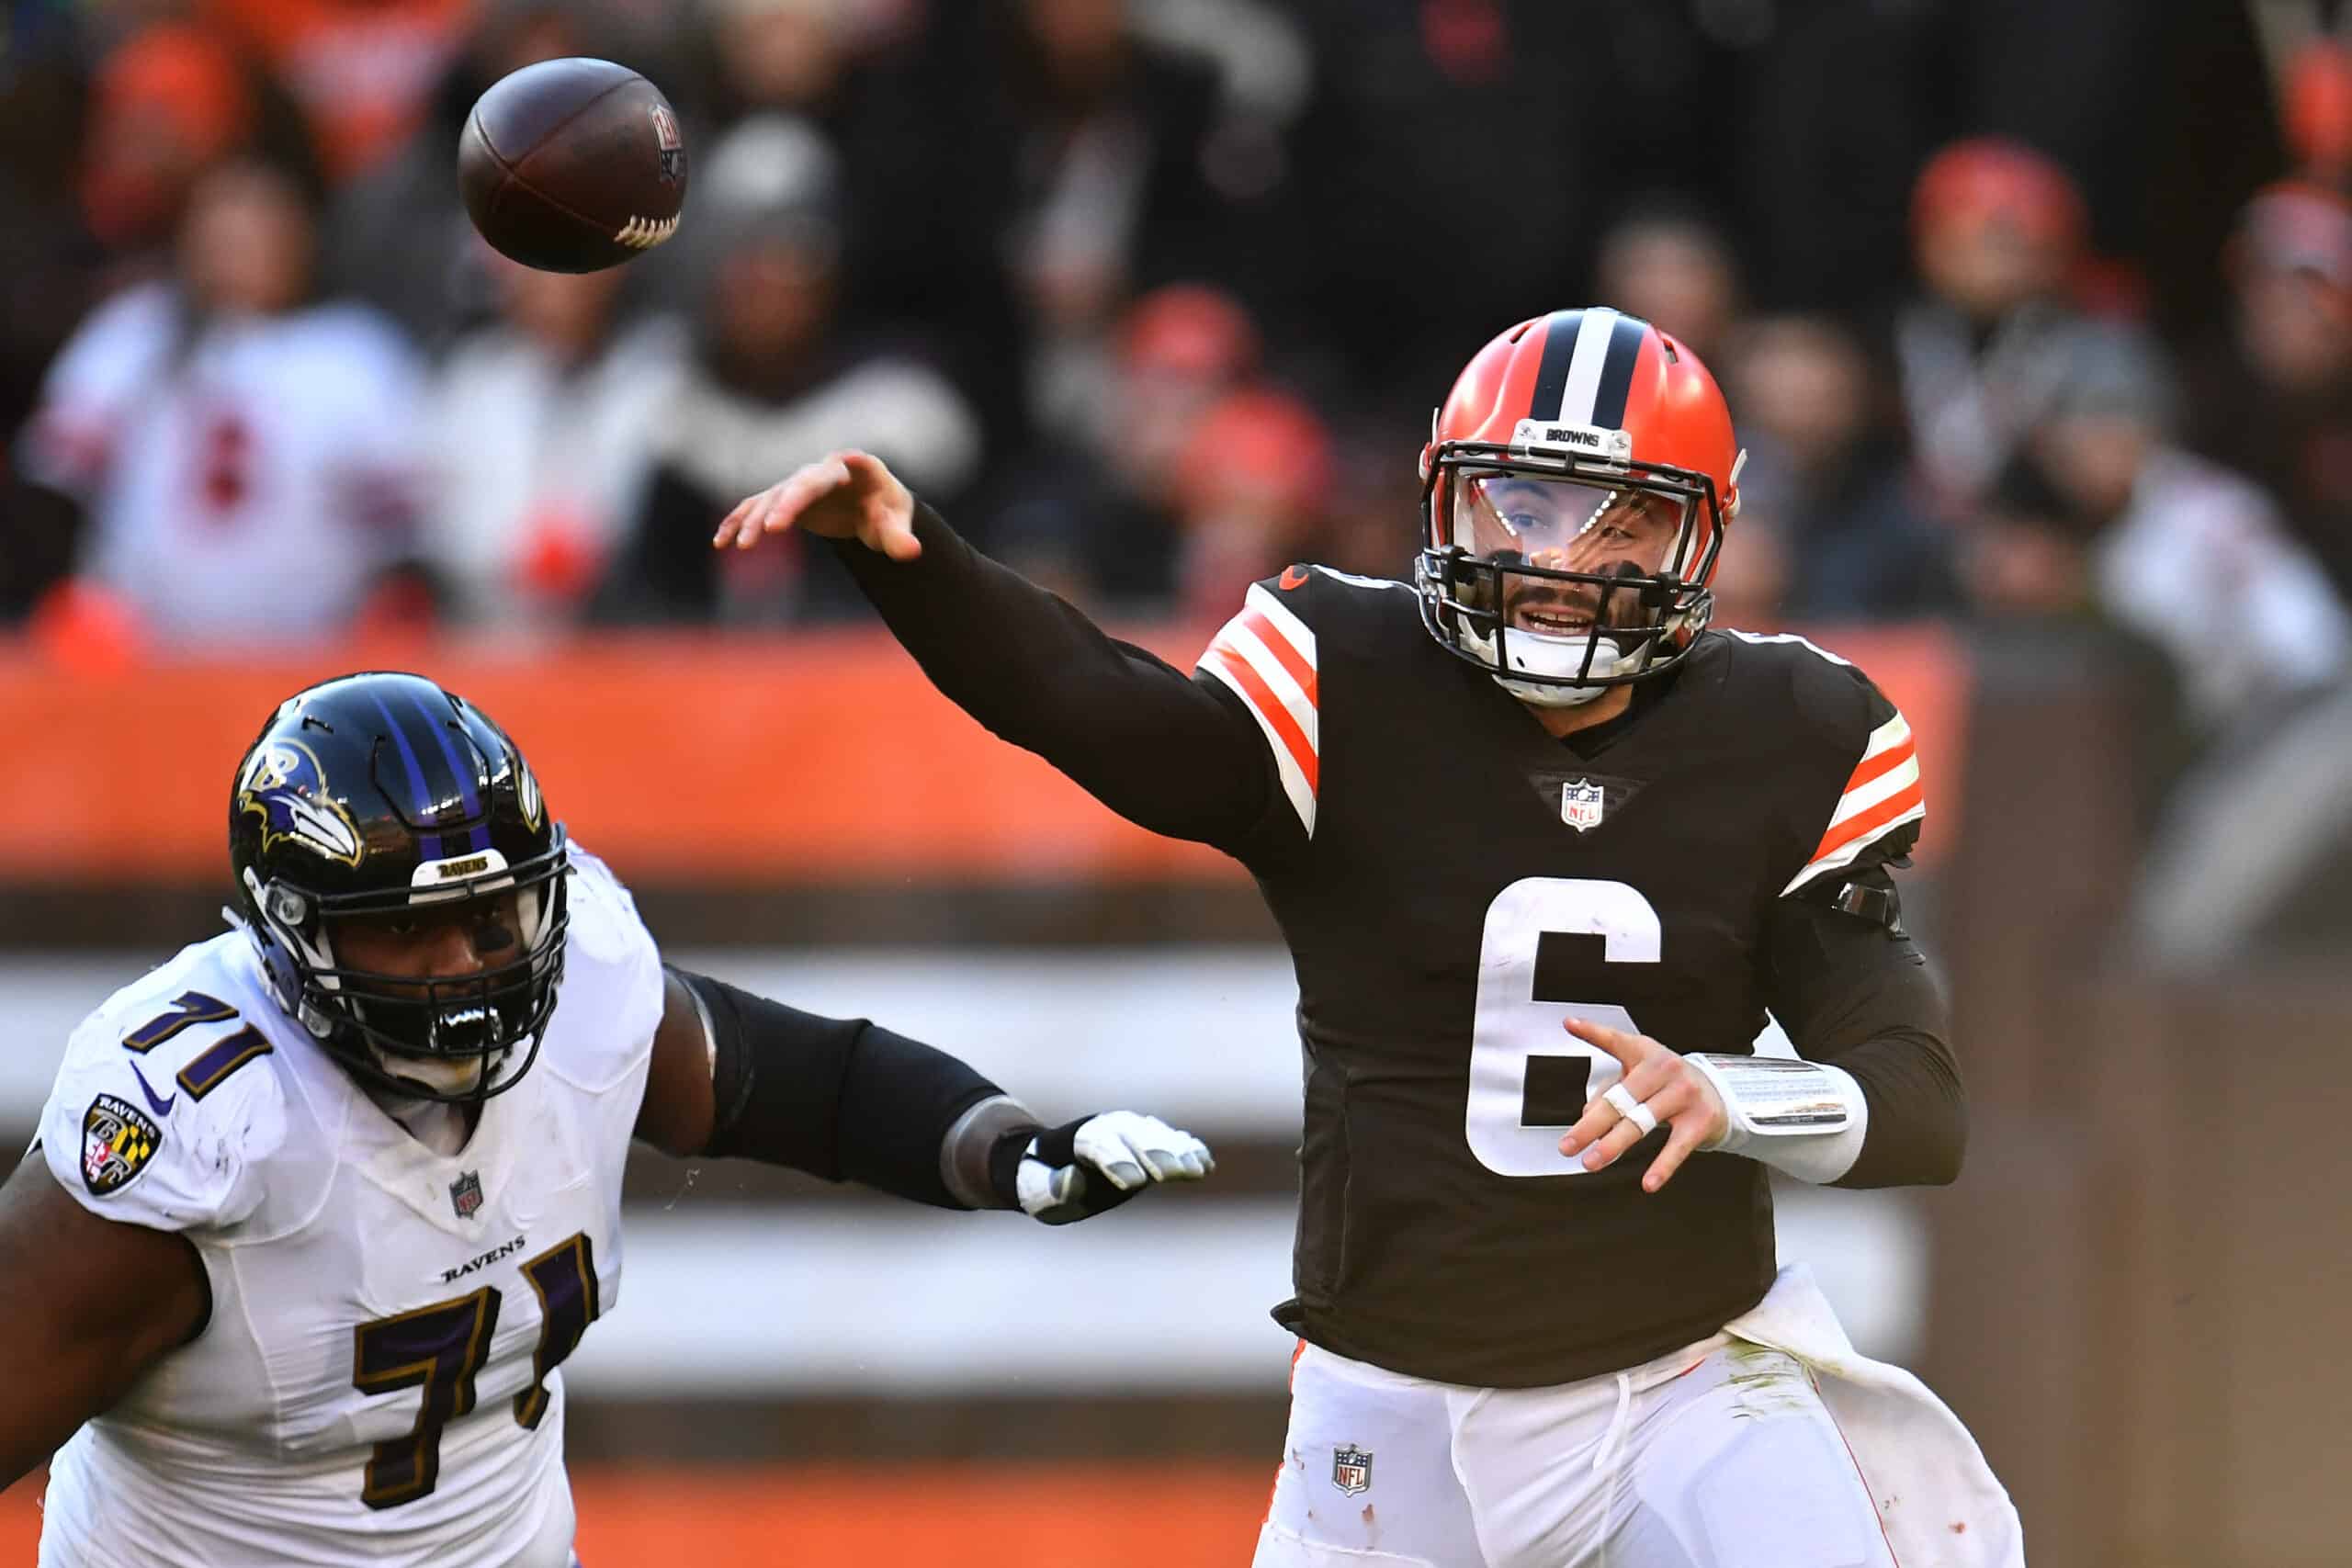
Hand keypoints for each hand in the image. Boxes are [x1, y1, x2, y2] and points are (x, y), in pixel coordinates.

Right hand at [711, 450, 920, 560]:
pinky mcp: (784, 498)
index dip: (853, 462)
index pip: (856, 465)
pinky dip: (739, 521)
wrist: (869, 507)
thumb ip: (900, 538)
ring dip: (757, 519)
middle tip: (773, 528)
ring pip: (773, 497)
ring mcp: (800, 483)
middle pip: (804, 484)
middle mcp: (825, 471)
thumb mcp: (897, 525)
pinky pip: (756, 507)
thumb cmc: (886, 512)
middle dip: (787, 503)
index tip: (849, 458)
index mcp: (860, 470)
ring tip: (744, 546)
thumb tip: (912, 552)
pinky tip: (721, 541)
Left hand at [995, 1111, 1214, 1224]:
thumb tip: (1072, 1179)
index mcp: (1075, 1138)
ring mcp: (1129, 1130)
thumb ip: (1053, 1189)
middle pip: (1133, 1135)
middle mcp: (1106, 1127)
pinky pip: (1170, 1140)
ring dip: (1179, 1151)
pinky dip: (1188, 1149)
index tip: (1135, 1183)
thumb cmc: (1040, 1183)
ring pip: (1156, 1134)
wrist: (1050, 1163)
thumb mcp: (1036, 1192)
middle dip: (1154, 1153)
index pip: (1097, 1144)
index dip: (1116, 1161)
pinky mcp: (1146, 1141)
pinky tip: (1206, 1163)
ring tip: (1198, 1170)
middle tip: (1173, 1174)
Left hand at [1556, 1016, 1728, 1192]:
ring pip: (1641, 1123)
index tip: (1570, 1025)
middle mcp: (1665, 1068)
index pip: (1616, 1041)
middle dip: (1591, 1126)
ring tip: (1591, 1162)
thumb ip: (1609, 1092)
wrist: (1718, 1094)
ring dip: (1613, 1145)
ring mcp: (1685, 1093)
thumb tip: (1587, 1117)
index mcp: (1645, 1052)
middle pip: (1621, 1099)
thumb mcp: (1638, 1078)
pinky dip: (1662, 1166)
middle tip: (1568, 1145)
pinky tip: (1648, 1183)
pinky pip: (1676, 1147)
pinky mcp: (1701, 1120)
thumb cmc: (1666, 1084)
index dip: (1593, 1032)